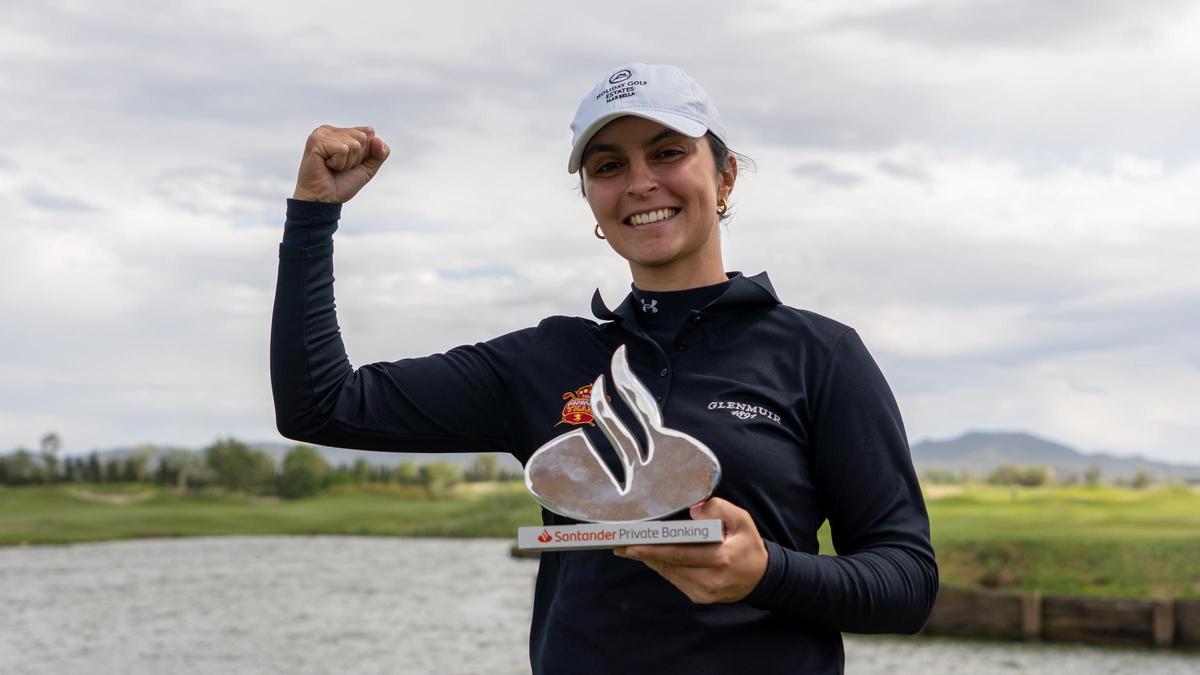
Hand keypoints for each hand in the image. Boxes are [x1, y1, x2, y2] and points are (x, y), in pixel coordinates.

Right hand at [292, 124, 389, 203]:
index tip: (349, 164)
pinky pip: (343, 149)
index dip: (365, 154)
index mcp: (341, 132)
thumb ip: (380, 153)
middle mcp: (331, 130)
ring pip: (354, 144)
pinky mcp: (316, 140)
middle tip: (340, 168)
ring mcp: (322, 133)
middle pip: (363, 137)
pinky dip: (339, 163)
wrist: (324, 200)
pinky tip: (326, 166)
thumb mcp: (368, 168)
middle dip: (356, 158)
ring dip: (347, 162)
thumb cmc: (342, 184)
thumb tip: (376, 139)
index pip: (369, 133)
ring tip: (333, 167)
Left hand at [614, 497, 767, 603]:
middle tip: (618, 543)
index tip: (631, 544)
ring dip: (649, 559)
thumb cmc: (748, 544)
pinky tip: (650, 556)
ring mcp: (703, 592)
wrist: (760, 577)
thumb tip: (693, 511)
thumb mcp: (742, 520)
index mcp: (720, 558)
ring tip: (627, 546)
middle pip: (669, 564)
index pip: (680, 553)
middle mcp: (710, 579)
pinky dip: (662, 566)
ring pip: (668, 572)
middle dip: (642, 553)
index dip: (653, 549)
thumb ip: (718, 509)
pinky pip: (674, 578)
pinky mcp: (699, 597)